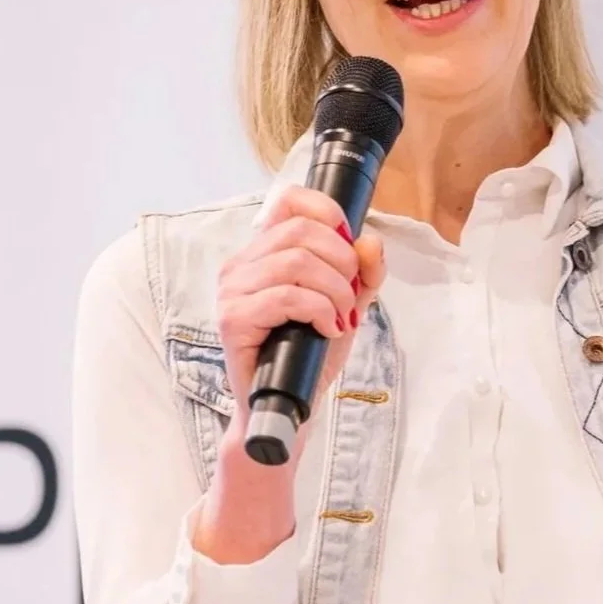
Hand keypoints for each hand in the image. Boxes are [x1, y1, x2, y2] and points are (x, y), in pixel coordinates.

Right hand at [215, 187, 385, 451]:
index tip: (350, 244)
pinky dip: (320, 311)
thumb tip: (370, 241)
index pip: (288, 200)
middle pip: (301, 231)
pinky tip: (327, 329)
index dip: (326, 211)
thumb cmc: (311, 350)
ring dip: (334, 290)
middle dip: (342, 262)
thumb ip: (365, 272)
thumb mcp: (349, 303)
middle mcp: (241, 264)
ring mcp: (232, 291)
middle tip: (350, 295)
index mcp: (264, 252)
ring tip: (341, 317)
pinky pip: (287, 297)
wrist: (290, 403)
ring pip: (296, 262)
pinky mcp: (233, 319)